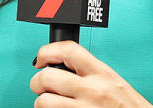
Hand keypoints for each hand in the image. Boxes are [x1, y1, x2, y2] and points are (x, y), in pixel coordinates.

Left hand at [31, 41, 152, 107]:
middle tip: (43, 87)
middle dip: (38, 82)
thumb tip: (64, 67)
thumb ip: (91, 74)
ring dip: (43, 103)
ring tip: (53, 104)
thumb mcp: (114, 83)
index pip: (68, 50)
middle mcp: (92, 90)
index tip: (41, 58)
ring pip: (43, 101)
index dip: (47, 51)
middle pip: (47, 77)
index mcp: (102, 73)